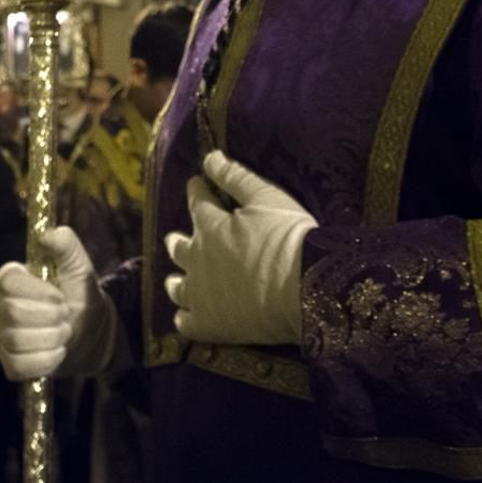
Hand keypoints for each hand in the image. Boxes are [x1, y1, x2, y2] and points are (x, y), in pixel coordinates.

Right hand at [0, 226, 115, 380]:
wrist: (92, 334)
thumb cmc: (79, 296)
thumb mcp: (79, 267)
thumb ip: (67, 246)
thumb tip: (49, 234)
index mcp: (13, 279)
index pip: (7, 282)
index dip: (36, 291)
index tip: (59, 296)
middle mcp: (0, 306)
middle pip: (11, 314)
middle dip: (49, 318)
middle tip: (66, 316)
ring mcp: (2, 336)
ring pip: (15, 341)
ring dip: (50, 339)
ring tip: (65, 333)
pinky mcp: (10, 362)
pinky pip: (18, 366)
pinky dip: (45, 362)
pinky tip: (58, 352)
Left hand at [163, 150, 317, 345]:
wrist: (305, 288)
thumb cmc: (289, 238)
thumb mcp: (266, 197)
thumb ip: (235, 176)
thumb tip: (209, 157)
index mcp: (210, 226)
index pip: (197, 202)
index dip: (197, 191)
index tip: (196, 185)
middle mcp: (197, 258)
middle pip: (179, 248)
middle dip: (178, 240)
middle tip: (178, 239)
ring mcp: (200, 294)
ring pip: (176, 287)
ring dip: (176, 281)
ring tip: (177, 281)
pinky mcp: (208, 325)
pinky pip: (185, 323)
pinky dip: (185, 318)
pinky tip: (188, 317)